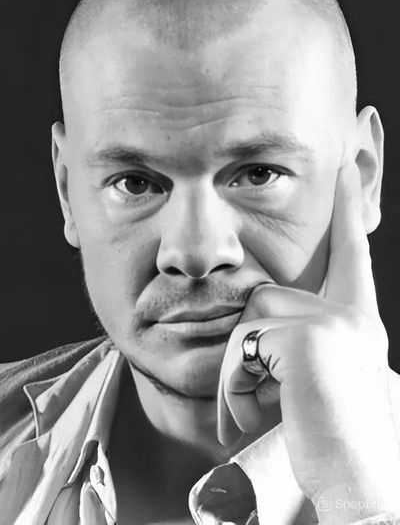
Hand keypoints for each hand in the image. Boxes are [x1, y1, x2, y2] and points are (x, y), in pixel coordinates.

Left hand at [217, 163, 399, 524]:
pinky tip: (262, 414)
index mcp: (357, 321)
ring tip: (267, 410)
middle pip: (266, 298)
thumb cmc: (334, 441)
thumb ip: (297, 341)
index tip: (348, 165)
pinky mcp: (306, 338)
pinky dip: (237, 387)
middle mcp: (350, 315)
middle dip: (250, 349)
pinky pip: (242, 348)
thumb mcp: (320, 380)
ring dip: (242, 372)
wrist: (363, 485)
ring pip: (248, 321)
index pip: (353, 253)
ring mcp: (330, 323)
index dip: (349, 209)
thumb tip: (256, 317)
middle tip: (269, 399)